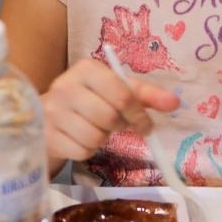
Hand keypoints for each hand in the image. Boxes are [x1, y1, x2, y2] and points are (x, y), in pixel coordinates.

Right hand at [42, 57, 179, 162]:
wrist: (47, 116)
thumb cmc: (90, 100)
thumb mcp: (117, 91)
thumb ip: (146, 95)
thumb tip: (175, 103)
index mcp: (87, 69)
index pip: (122, 95)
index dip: (138, 114)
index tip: (145, 125)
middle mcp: (66, 86)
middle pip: (110, 117)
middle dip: (119, 126)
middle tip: (116, 125)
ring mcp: (53, 112)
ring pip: (95, 137)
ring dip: (102, 139)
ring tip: (95, 128)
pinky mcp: (47, 135)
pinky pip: (81, 151)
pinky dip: (88, 150)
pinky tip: (80, 138)